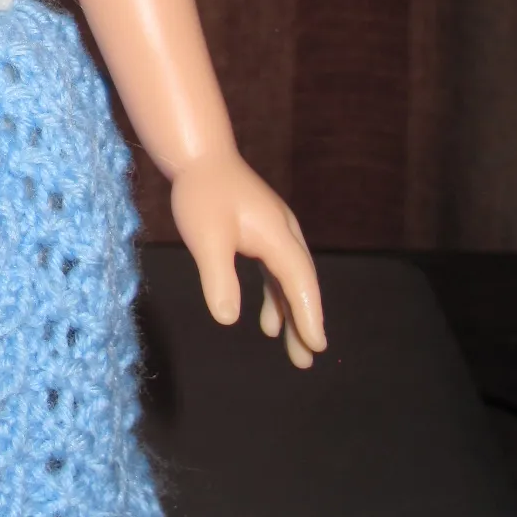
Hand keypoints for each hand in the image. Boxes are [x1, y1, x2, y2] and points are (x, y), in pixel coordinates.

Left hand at [170, 150, 324, 368]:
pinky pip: (277, 272)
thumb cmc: (201, 194)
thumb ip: (218, 278)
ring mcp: (276, 233)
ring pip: (291, 280)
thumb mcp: (206, 239)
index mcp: (276, 235)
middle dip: (306, 322)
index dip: (309, 315)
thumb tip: (228, 319)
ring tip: (295, 350)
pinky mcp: (263, 234)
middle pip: (302, 284)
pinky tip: (270, 322)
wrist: (200, 157)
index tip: (316, 345)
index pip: (300, 282)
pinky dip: (277, 297)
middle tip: (307, 359)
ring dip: (292, 314)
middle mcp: (284, 234)